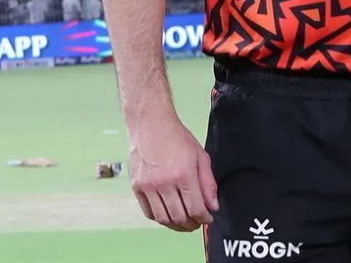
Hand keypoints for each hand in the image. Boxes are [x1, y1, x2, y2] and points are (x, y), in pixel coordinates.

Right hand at [128, 116, 218, 231]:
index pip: (196, 209)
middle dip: (191, 225)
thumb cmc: (176, 137)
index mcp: (184, 174)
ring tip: (184, 222)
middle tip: (197, 223)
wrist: (151, 125)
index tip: (207, 219)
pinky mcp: (137, 187)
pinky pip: (149, 212)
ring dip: (176, 225)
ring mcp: (149, 186)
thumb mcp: (201, 156)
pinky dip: (160, 218)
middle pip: (179, 217)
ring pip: (163, 218)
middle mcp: (164, 182)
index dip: (204, 218)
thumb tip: (213, 205)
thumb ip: (208, 183)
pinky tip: (168, 214)